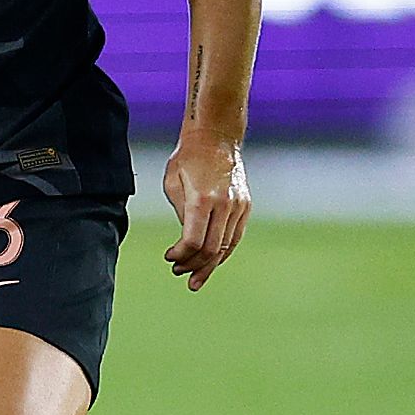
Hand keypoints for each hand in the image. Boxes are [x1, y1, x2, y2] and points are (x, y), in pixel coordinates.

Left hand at [162, 131, 249, 290]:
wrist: (216, 138)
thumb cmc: (188, 158)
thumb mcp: (173, 184)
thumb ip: (180, 214)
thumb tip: (186, 242)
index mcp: (202, 198)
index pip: (193, 241)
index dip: (180, 255)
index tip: (169, 257)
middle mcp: (224, 204)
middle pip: (211, 249)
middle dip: (193, 265)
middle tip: (178, 271)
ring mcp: (238, 206)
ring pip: (226, 247)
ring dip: (209, 265)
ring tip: (194, 277)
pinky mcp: (245, 206)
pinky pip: (235, 237)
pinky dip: (223, 252)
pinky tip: (211, 261)